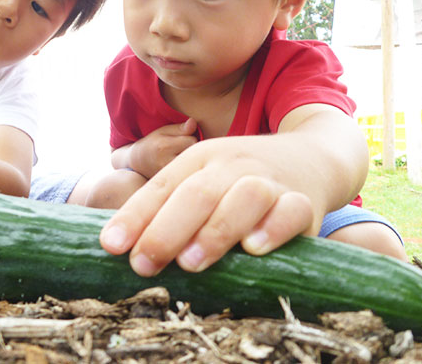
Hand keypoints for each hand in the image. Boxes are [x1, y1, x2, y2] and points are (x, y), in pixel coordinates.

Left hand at [100, 136, 316, 276]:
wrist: (310, 156)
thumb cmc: (239, 179)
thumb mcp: (201, 180)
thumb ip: (166, 208)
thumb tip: (120, 248)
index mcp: (199, 160)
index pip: (161, 187)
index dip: (134, 217)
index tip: (111, 246)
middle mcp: (231, 166)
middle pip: (196, 193)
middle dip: (165, 230)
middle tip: (143, 264)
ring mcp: (268, 181)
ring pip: (243, 198)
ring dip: (214, 231)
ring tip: (191, 263)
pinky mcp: (303, 201)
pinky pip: (291, 211)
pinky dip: (272, 229)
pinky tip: (254, 248)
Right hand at [119, 118, 197, 177]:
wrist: (139, 162)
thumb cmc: (153, 143)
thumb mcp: (163, 131)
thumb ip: (180, 128)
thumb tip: (193, 123)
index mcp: (164, 146)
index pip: (192, 141)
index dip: (190, 138)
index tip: (182, 140)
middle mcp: (166, 161)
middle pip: (194, 154)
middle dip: (191, 150)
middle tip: (180, 150)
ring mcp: (168, 174)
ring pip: (192, 165)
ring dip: (190, 161)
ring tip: (179, 157)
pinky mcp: (171, 182)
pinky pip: (187, 174)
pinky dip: (186, 170)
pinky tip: (179, 167)